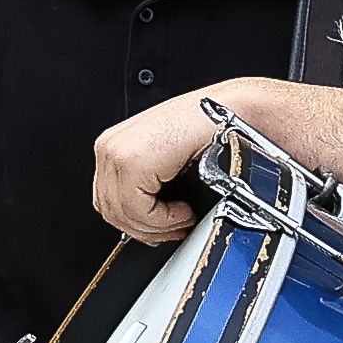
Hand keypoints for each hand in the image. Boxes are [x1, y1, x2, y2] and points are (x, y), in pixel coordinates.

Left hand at [90, 89, 230, 244]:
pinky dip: (163, 220)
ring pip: (122, 215)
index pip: (108, 202)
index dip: (137, 225)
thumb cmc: (209, 130)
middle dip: (147, 230)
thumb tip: (144, 222)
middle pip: (112, 212)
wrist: (234, 112)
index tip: (163, 229)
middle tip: (176, 229)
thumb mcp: (167, 162)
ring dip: (158, 226)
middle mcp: (110, 147)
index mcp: (115, 146)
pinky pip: (137, 210)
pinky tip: (183, 210)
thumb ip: (147, 187)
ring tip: (183, 218)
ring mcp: (116, 152)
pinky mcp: (130, 161)